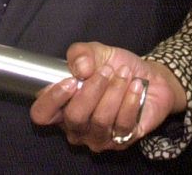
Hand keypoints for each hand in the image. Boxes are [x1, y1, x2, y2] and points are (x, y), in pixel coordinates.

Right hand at [30, 42, 185, 151]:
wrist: (149, 77)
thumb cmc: (116, 67)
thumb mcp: (95, 52)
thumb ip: (80, 54)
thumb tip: (80, 68)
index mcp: (62, 106)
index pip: (42, 114)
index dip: (53, 99)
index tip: (72, 80)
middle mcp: (76, 128)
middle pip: (74, 117)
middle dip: (92, 90)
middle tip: (107, 71)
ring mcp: (98, 137)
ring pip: (100, 121)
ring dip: (114, 92)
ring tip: (124, 74)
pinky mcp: (122, 140)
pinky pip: (123, 125)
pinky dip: (130, 101)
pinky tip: (136, 86)